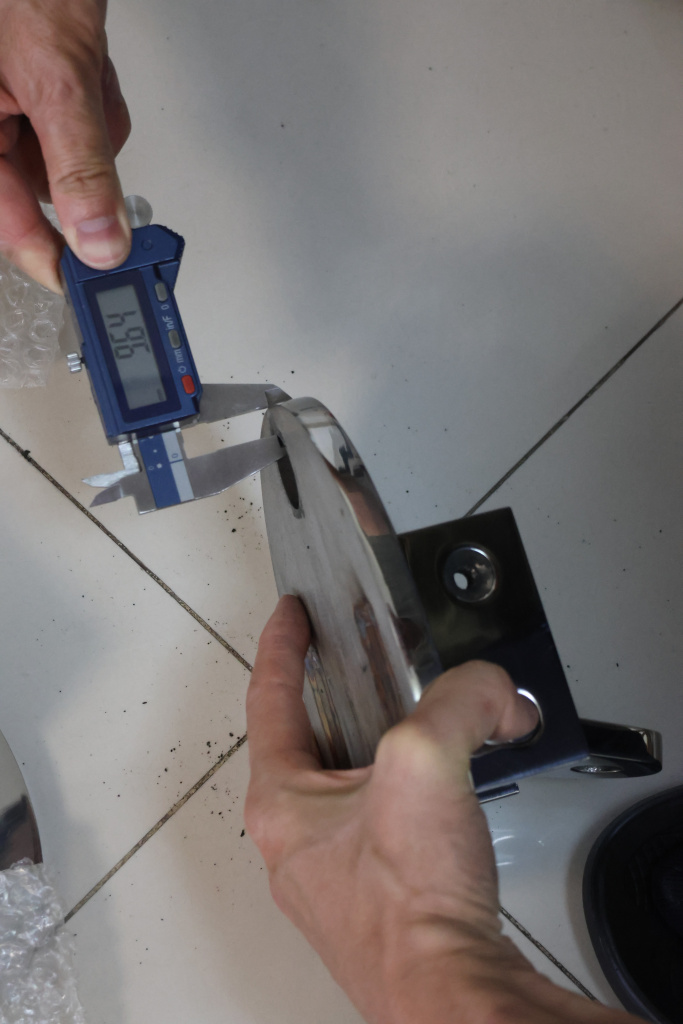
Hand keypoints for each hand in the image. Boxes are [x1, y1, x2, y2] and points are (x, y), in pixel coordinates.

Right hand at [0, 0, 130, 291]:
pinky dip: (91, 92)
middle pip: (39, 185)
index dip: (53, 258)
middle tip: (92, 119)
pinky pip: (70, 116)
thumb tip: (99, 240)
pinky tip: (86, 57)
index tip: (95, 280)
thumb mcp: (58, 76)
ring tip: (84, 68)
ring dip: (91, 119)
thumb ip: (80, 165)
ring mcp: (4, 102)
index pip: (8, 227)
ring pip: (63, 149)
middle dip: (80, 155)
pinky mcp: (27, 84)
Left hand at [246, 596, 642, 1023]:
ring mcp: (335, 873)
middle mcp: (299, 841)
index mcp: (282, 803)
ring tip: (415, 718)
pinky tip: (446, 789)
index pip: (269, 699)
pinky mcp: (378, 897)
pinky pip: (382, 822)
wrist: (452, 997)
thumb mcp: (426, 764)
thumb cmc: (411, 911)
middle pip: (307, 740)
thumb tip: (490, 691)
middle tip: (356, 660)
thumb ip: (461, 700)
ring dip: (378, 745)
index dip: (281, 644)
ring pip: (347, 784)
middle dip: (334, 694)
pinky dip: (408, 791)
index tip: (291, 615)